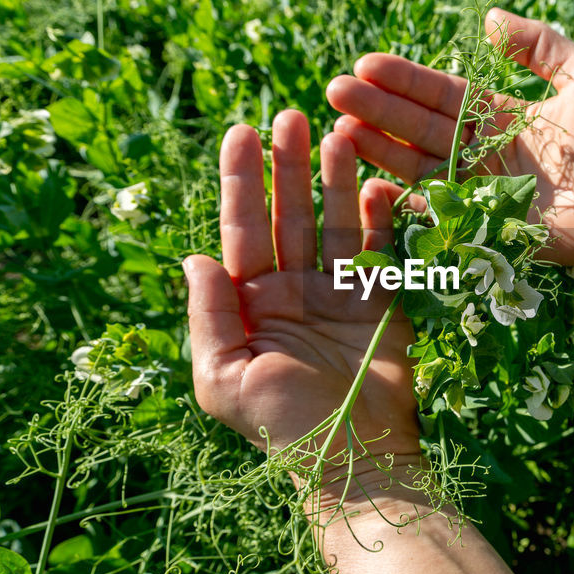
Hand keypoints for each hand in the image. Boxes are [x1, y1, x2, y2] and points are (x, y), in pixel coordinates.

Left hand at [183, 111, 419, 487]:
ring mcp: (337, 295)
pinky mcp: (381, 304)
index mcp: (248, 306)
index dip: (241, 180)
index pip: (241, 230)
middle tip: (292, 114)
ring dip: (333, 180)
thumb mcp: (223, 377)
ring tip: (337, 135)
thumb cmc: (283, 426)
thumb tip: (193, 258)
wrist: (356, 459)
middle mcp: (290, 292)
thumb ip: (209, 317)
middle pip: (287, 215)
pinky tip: (376, 184)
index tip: (242, 131)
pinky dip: (380, 218)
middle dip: (287, 166)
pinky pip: (379, 250)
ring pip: (333, 223)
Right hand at [325, 8, 573, 264]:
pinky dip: (403, 201)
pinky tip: (368, 184)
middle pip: (419, 126)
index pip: (441, 94)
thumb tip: (490, 18)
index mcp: (498, 116)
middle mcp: (481, 151)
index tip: (365, 64)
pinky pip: (437, 212)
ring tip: (340, 130)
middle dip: (377, 109)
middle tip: (335, 92)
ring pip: (418, 166)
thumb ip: (541, 45)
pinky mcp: (485, 224)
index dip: (404, 80)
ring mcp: (479, 188)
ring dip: (378, 149)